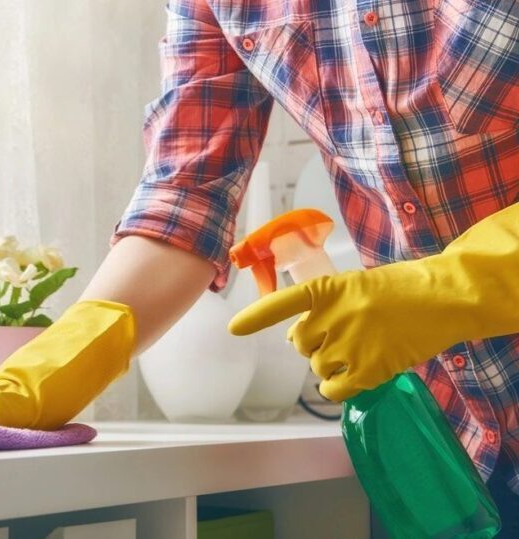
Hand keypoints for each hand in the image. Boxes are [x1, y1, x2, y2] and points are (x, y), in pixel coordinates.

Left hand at [229, 203, 518, 401]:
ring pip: (317, 366)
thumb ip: (326, 306)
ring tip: (359, 350)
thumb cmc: (399, 288)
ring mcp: (349, 344)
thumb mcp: (355, 286)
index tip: (233, 330)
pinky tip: (352, 377)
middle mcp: (332, 316)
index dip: (256, 318)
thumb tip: (300, 338)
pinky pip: (334, 388)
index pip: (282, 304)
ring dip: (330, 365)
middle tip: (342, 336)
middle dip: (314, 343)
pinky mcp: (368, 369)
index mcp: (327, 289)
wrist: (442, 298)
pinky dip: (337, 387)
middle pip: (300, 343)